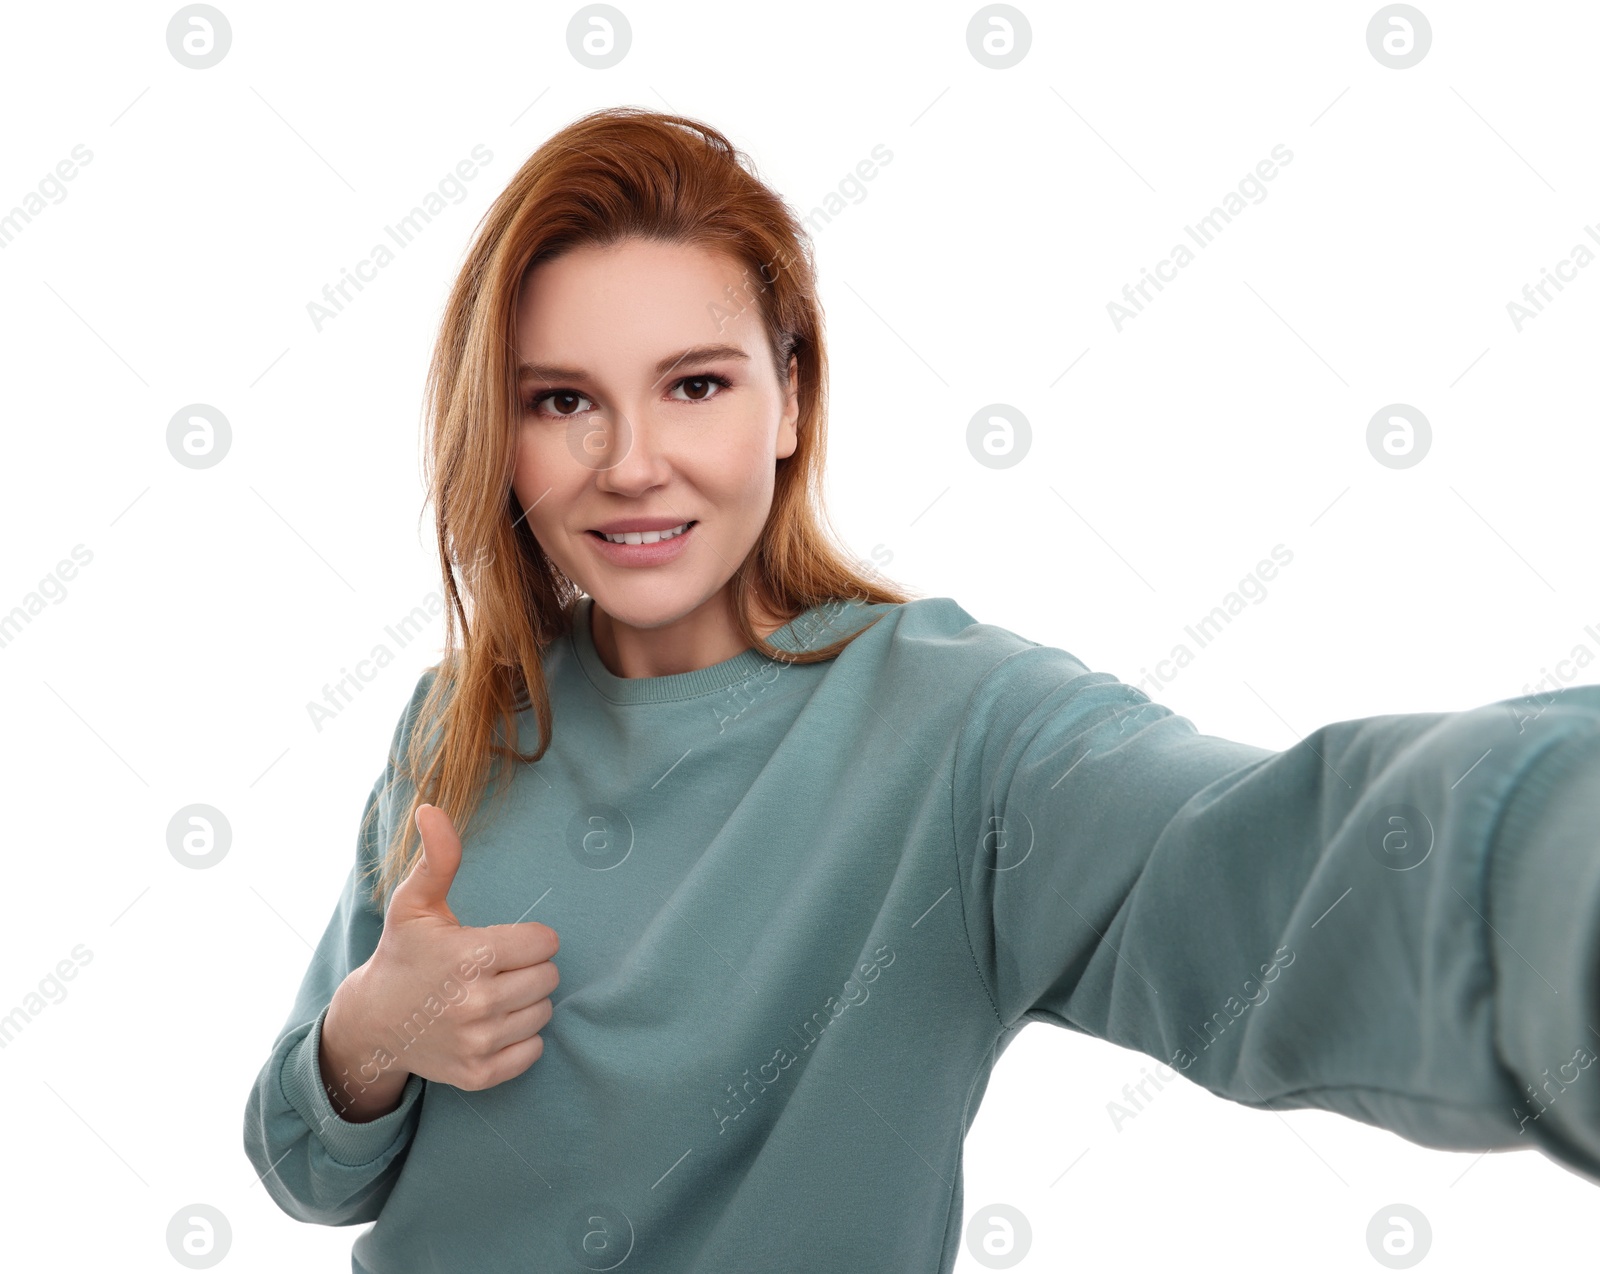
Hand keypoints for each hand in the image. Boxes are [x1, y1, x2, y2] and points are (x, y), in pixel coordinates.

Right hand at [348, 802, 559, 1092]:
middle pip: (548, 978)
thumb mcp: (415, 903)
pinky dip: (520, 1038)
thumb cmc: (403, 953)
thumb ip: (438, 858)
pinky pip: (532, 1051)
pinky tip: (491, 1024)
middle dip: (528, 968)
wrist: (373, 1024)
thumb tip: (432, 809)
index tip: (502, 941)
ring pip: (543, 1013)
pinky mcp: (479, 1074)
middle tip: (495, 968)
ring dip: (525, 1002)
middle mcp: (477, 1003)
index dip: (530, 938)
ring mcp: (477, 1042)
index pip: (545, 943)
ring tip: (491, 994)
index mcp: (470, 956)